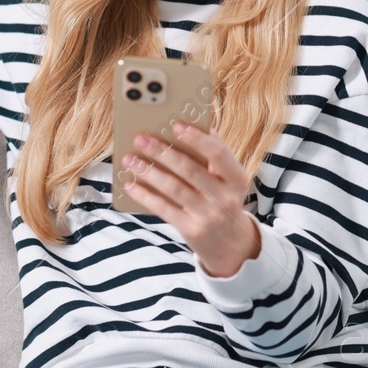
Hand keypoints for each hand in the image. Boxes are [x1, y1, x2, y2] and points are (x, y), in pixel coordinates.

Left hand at [119, 120, 260, 278]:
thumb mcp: (228, 179)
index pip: (217, 153)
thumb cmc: (222, 199)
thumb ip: (214, 155)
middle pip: (190, 169)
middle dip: (162, 152)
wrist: (229, 243)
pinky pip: (164, 209)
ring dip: (149, 171)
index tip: (174, 124)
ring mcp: (209, 216)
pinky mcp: (192, 230)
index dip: (196, 138)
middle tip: (141, 138)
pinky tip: (130, 184)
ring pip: (174, 188)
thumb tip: (190, 124)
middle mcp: (225, 197)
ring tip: (130, 159)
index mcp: (237, 178)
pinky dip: (145, 195)